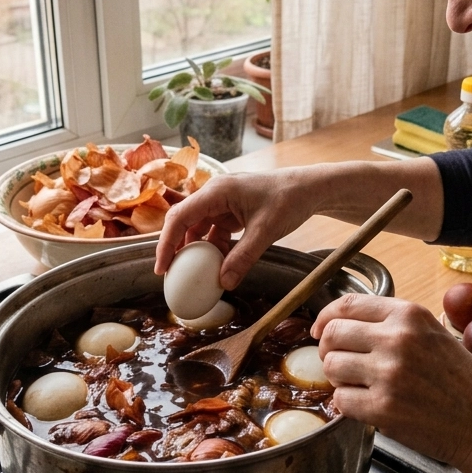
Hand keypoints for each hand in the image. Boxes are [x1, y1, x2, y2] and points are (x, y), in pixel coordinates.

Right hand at [154, 170, 321, 289]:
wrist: (309, 190)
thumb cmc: (289, 200)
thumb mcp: (265, 231)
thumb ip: (243, 258)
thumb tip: (223, 283)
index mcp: (217, 191)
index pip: (180, 216)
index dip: (166, 242)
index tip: (162, 267)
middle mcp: (215, 194)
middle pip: (184, 221)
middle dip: (175, 247)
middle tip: (170, 274)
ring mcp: (223, 203)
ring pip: (199, 228)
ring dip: (196, 250)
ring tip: (192, 274)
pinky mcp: (233, 212)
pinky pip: (215, 232)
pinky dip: (214, 249)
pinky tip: (217, 266)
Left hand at [312, 294, 471, 468]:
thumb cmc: (463, 381)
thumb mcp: (433, 333)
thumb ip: (394, 324)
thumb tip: (347, 323)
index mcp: (409, 315)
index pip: (348, 304)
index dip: (326, 316)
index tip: (320, 329)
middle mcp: (396, 339)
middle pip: (332, 333)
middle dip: (328, 349)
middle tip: (339, 361)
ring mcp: (388, 374)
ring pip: (331, 367)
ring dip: (338, 378)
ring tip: (359, 385)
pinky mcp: (383, 408)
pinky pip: (341, 400)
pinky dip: (348, 404)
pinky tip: (368, 405)